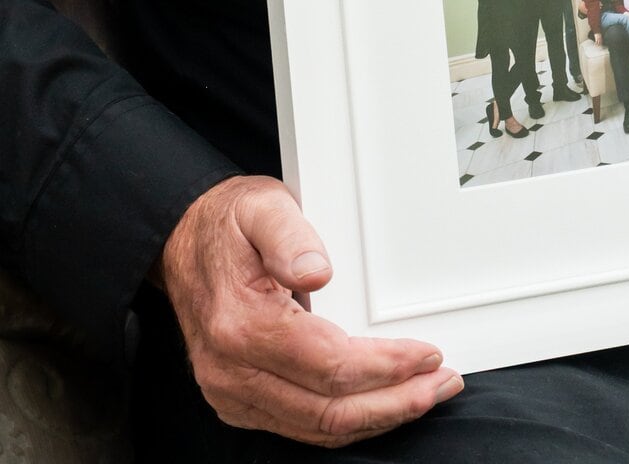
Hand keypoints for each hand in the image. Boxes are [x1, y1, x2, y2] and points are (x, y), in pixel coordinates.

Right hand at [158, 176, 461, 447]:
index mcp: (240, 324)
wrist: (184, 244)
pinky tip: (379, 402)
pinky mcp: (239, 400)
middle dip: (393, 402)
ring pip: (317, 427)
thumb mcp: (261, 207)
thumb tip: (318, 269)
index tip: (425, 354)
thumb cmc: (228, 225)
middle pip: (327, 410)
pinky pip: (301, 425)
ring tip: (423, 395)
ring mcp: (232, 392)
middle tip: (440, 384)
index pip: (328, 365)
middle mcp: (232, 370)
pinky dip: (347, 419)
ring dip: (377, 417)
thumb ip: (291, 234)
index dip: (384, 366)